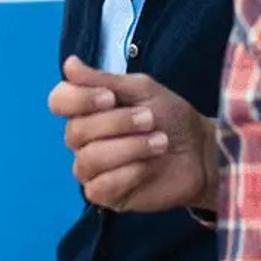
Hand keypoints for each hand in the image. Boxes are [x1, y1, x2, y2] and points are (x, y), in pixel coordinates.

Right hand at [47, 55, 220, 213]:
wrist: (201, 152)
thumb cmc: (171, 118)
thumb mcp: (142, 90)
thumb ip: (104, 79)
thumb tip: (69, 65)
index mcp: (88, 110)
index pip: (59, 101)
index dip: (78, 99)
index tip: (110, 98)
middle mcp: (84, 140)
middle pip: (75, 131)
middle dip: (117, 123)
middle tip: (151, 119)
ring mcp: (92, 169)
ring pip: (88, 159)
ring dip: (128, 148)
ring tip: (159, 143)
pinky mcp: (106, 195)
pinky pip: (100, 186)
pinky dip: (128, 173)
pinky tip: (148, 167)